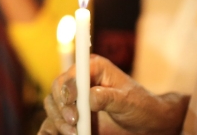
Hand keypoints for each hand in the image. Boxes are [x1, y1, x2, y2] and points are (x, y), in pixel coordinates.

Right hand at [38, 56, 187, 134]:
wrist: (144, 123)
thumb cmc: (140, 106)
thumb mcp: (127, 101)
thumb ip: (108, 97)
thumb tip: (89, 97)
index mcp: (93, 68)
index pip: (71, 75)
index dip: (67, 89)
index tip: (71, 103)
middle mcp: (80, 81)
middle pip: (57, 91)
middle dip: (62, 108)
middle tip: (73, 123)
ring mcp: (74, 98)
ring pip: (52, 106)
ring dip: (59, 121)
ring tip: (74, 133)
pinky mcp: (72, 114)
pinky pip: (53, 120)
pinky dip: (52, 128)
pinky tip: (56, 134)